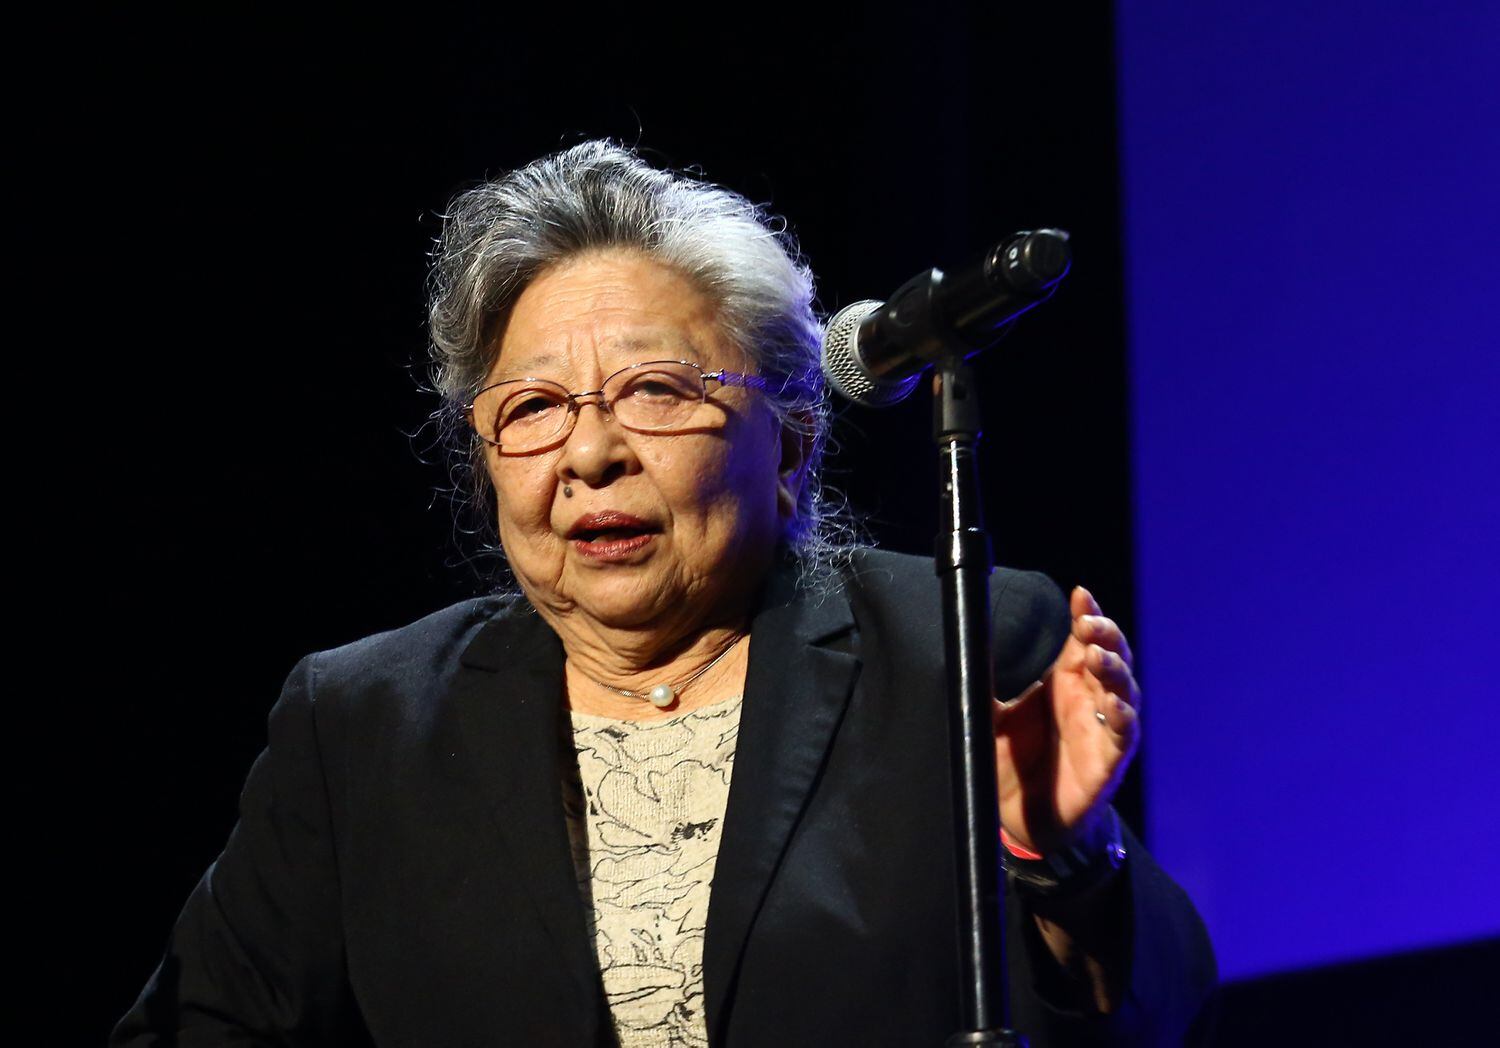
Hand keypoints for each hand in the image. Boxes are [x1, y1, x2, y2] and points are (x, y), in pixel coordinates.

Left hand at [993, 586, 1139, 853]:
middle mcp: (1088, 697)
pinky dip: (1122, 715)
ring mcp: (1102, 726)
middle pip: (1109, 653)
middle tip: (1088, 622)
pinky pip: (1124, 733)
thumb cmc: (1013, 764)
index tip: (1079, 593)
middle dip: (1104, 633)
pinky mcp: (1110, 758)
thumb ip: (978, 686)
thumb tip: (957, 650)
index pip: (1081, 637)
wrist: (1024, 820)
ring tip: (1096, 655)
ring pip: (1123, 687)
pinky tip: (1113, 704)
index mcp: (1063, 680)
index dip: (1086, 613)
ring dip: (1114, 668)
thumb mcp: (988, 720)